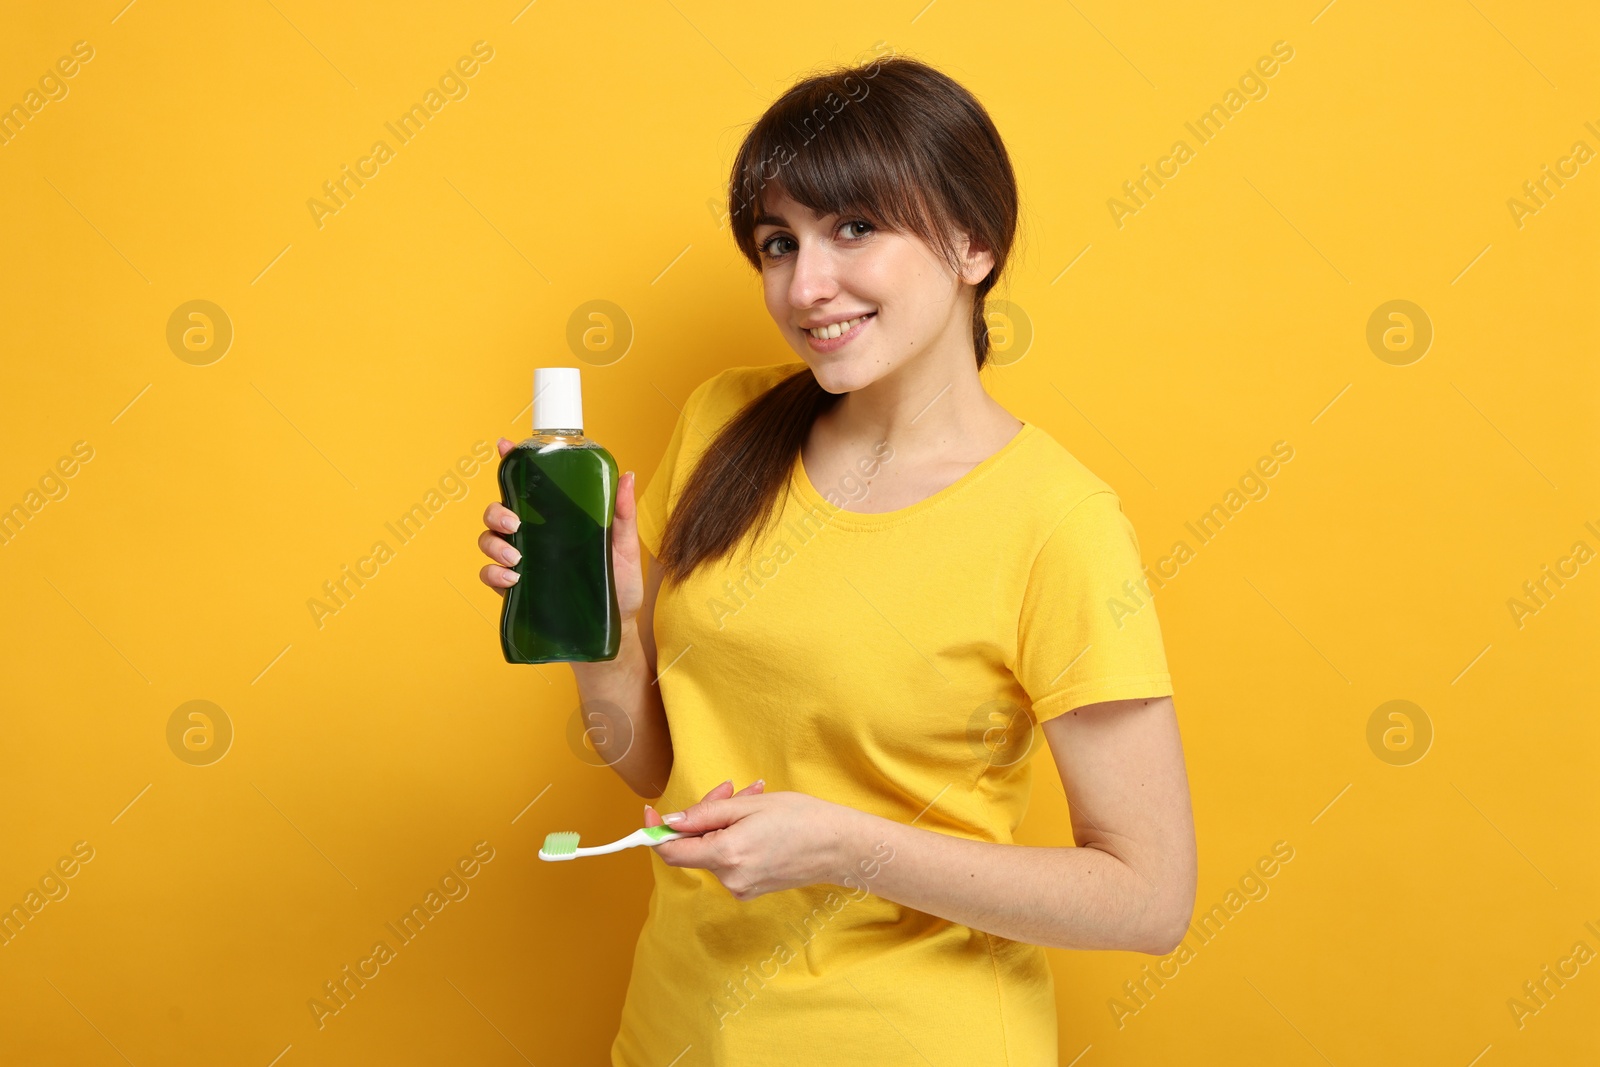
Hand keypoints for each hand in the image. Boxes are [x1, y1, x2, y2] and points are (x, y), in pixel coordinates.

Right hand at [477, 437, 644, 625]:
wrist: (613, 631)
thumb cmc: (619, 587)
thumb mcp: (625, 547)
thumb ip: (622, 514)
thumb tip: (627, 476)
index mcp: (557, 520)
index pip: (529, 487)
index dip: (511, 464)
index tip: (504, 446)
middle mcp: (535, 537)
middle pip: (498, 512)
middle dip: (496, 512)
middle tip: (514, 524)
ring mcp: (523, 563)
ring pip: (488, 541)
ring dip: (493, 544)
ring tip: (514, 557)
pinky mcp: (517, 591)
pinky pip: (490, 576)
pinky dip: (493, 575)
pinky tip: (512, 579)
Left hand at [646, 782, 853, 900]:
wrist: (839, 846)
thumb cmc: (801, 819)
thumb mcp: (750, 805)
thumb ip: (705, 814)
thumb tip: (671, 821)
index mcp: (726, 855)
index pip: (672, 852)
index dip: (655, 832)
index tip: (651, 813)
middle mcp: (729, 879)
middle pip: (695, 846)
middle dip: (704, 815)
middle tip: (730, 789)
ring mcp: (741, 888)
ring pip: (713, 851)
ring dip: (724, 823)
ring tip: (753, 799)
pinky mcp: (751, 889)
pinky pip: (729, 860)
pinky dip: (735, 839)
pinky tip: (758, 822)